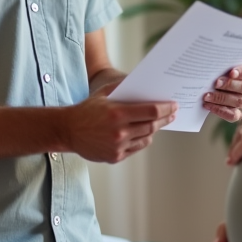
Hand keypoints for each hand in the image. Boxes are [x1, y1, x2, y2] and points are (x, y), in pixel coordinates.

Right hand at [62, 95, 176, 162]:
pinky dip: (143, 140)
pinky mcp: (115, 157)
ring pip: (146, 138)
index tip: (174, 105)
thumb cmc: (87, 109)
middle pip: (151, 126)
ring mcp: (118, 146)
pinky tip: (145, 133)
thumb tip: (144, 84)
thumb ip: (123, 88)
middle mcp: (119, 132)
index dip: (165, 108)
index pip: (151, 111)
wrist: (68, 130)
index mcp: (117, 114)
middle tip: (172, 114)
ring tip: (159, 122)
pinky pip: (136, 147)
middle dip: (165, 119)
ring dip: (155, 129)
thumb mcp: (103, 93)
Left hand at [203, 63, 241, 122]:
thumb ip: (224, 66)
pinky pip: (233, 115)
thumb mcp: (225, 66)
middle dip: (229, 85)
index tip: (231, 73)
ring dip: (221, 98)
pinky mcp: (239, 113)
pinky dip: (220, 110)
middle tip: (216, 83)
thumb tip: (214, 68)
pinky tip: (208, 105)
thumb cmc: (222, 71)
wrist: (216, 84)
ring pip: (238, 101)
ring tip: (207, 95)